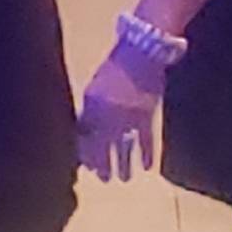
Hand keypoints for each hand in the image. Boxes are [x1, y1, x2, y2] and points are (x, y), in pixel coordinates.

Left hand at [78, 39, 165, 181]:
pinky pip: (146, 138)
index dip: (86, 152)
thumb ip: (89, 111)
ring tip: (123, 178)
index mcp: (94, 104)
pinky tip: (147, 166)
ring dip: (124, 163)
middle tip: (103, 178)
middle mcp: (110, 112)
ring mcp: (130, 114)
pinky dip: (147, 153)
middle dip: (103, 163)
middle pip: (104, 144)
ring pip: (125, 145)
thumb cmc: (114, 69)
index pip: (87, 135)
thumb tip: (83, 133)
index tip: (86, 166)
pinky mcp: (148, 113)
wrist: (143, 52)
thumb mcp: (94, 88)